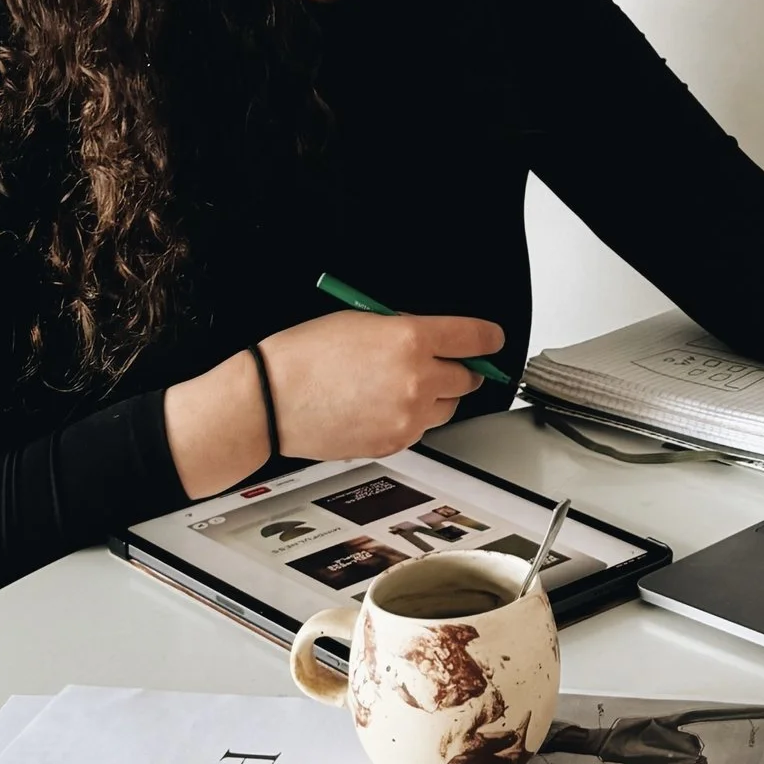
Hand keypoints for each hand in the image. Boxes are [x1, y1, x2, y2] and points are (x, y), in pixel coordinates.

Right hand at [262, 309, 506, 460]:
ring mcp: (408, 415)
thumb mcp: (363, 320)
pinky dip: (411, 419)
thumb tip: (432, 338)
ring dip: (436, 396)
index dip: (488, 338)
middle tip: (440, 363)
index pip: (473, 338)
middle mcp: (417, 379)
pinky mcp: (394, 442)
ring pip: (447, 407)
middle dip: (459, 369)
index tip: (493, 340)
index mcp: (411, 339)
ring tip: (400, 386)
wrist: (271, 399)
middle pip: (467, 377)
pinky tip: (381, 407)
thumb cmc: (306, 356)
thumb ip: (405, 329)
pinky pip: (420, 429)